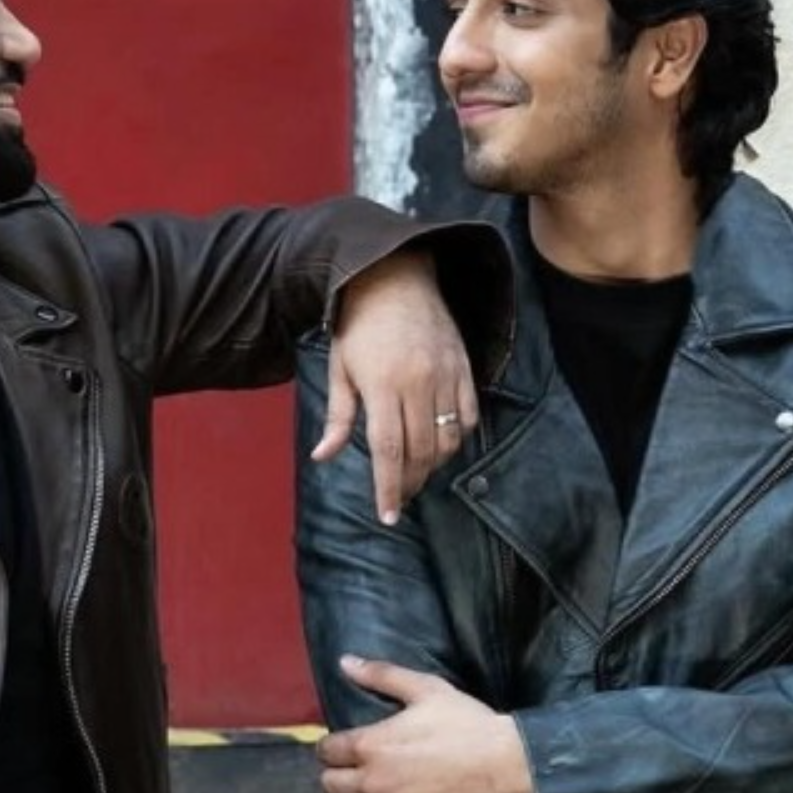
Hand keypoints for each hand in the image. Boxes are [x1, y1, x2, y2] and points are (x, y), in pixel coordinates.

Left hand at [313, 250, 478, 523]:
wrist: (396, 277)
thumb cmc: (359, 324)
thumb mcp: (339, 367)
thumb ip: (338, 417)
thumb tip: (323, 457)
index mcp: (382, 384)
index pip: (388, 450)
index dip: (389, 488)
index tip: (388, 516)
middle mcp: (419, 383)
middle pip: (420, 451)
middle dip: (409, 483)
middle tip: (398, 498)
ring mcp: (446, 376)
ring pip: (448, 440)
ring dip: (434, 465)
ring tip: (416, 473)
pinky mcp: (465, 369)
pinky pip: (468, 417)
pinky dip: (457, 439)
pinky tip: (440, 446)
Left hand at [315, 656, 533, 792]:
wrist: (509, 764)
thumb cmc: (470, 725)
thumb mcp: (426, 689)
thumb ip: (382, 675)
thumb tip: (346, 663)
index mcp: (371, 745)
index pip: (327, 751)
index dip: (333, 748)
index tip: (344, 749)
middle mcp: (373, 782)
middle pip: (329, 786)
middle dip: (338, 777)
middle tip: (355, 773)